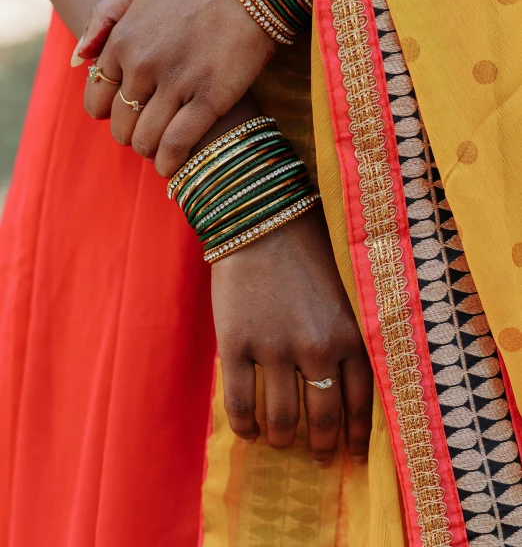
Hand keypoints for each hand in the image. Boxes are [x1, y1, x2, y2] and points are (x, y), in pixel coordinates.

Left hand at [79, 0, 275, 176]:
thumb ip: (104, 17)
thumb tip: (76, 58)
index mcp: (122, 41)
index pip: (98, 96)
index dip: (110, 110)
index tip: (126, 112)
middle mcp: (143, 66)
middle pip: (121, 123)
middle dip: (131, 133)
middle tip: (149, 132)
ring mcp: (176, 84)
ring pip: (146, 139)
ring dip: (151, 150)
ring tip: (162, 150)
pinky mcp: (210, 99)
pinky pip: (177, 144)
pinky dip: (171, 161)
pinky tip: (173, 166)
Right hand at [211, 207, 372, 464]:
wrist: (260, 219)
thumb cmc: (305, 252)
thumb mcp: (340, 296)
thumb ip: (343, 340)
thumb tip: (338, 389)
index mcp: (349, 335)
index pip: (361, 403)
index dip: (357, 437)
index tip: (353, 457)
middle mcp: (317, 348)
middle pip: (324, 418)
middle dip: (324, 447)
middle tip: (320, 458)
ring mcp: (274, 348)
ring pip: (282, 419)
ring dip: (284, 440)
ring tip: (282, 444)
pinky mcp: (236, 344)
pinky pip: (240, 403)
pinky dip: (245, 426)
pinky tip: (249, 433)